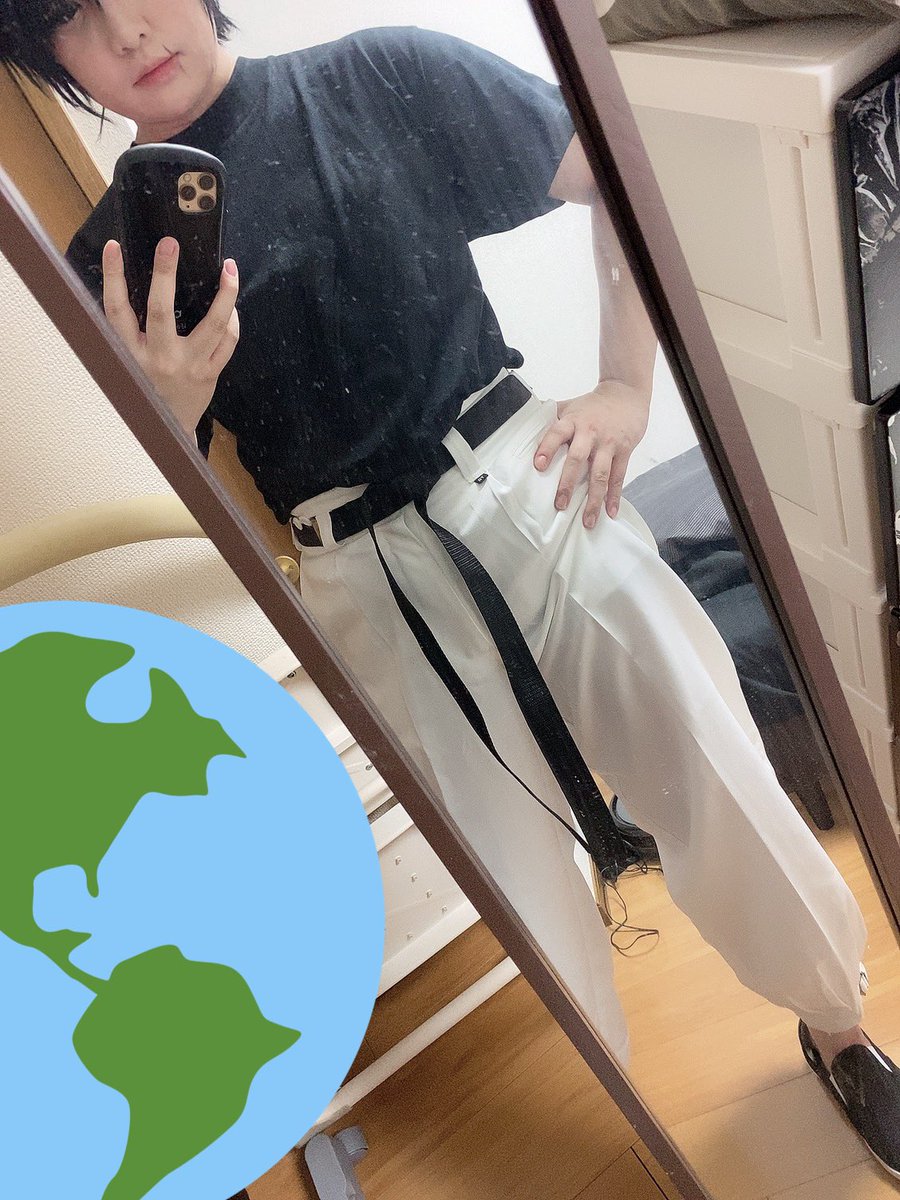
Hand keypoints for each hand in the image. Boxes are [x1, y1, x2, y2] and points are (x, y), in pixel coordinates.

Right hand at [101, 236, 239, 436]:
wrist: (167, 429)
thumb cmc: (145, 387)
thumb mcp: (127, 362)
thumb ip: (129, 330)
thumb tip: (134, 281)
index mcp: (130, 353)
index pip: (117, 310)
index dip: (113, 277)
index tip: (113, 247)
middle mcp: (158, 358)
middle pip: (161, 310)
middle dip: (165, 274)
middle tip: (170, 244)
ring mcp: (188, 366)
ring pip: (212, 325)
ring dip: (224, 295)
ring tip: (229, 268)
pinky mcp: (210, 374)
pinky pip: (227, 342)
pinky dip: (232, 321)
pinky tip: (232, 305)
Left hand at [533, 379, 649, 528]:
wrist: (626, 393)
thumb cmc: (593, 404)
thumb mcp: (570, 406)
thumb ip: (550, 418)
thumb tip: (522, 426)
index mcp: (572, 421)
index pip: (556, 433)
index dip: (547, 448)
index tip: (538, 465)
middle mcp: (590, 432)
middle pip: (577, 458)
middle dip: (567, 483)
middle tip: (560, 505)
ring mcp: (608, 443)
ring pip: (600, 473)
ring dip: (594, 499)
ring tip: (587, 520)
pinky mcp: (624, 450)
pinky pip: (619, 476)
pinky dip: (614, 496)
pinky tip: (610, 512)